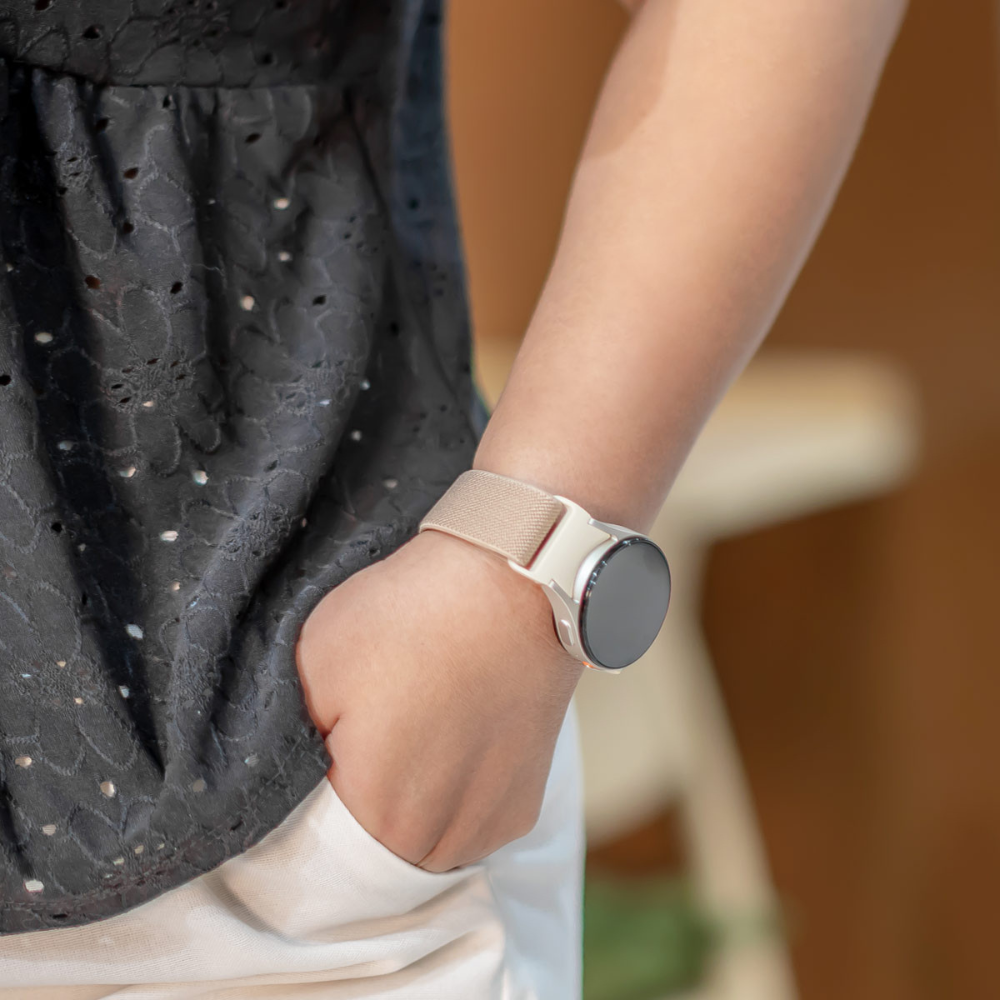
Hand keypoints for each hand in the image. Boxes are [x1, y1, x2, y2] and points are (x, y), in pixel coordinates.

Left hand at [294, 526, 582, 871]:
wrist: (514, 586)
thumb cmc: (414, 615)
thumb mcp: (315, 659)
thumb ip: (290, 738)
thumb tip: (287, 776)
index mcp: (377, 811)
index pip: (316, 845)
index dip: (307, 802)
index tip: (318, 757)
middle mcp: (433, 839)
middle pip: (371, 854)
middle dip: (356, 811)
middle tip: (362, 743)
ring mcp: (485, 826)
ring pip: (421, 849)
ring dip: (406, 816)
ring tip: (409, 745)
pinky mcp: (521, 807)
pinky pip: (466, 830)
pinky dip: (450, 805)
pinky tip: (447, 750)